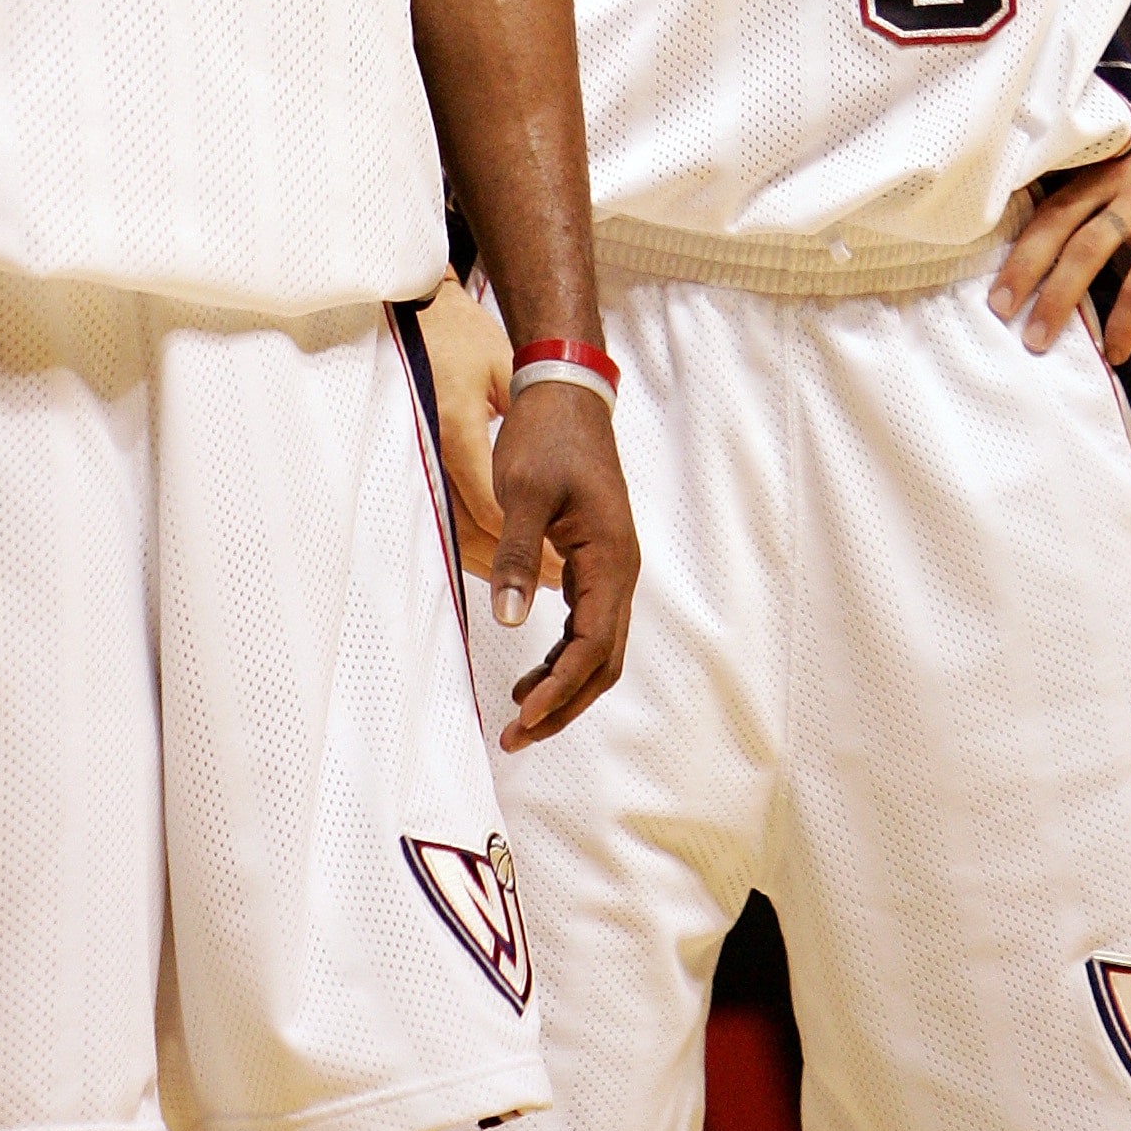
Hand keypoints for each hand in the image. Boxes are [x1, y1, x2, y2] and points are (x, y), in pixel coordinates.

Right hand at [417, 277, 563, 592]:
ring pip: (451, 530)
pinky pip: (441, 515)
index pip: (491, 507)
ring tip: (536, 578)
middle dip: (513, 563)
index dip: (525, 544)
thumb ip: (521, 423)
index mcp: (456, 427)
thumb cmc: (462, 337)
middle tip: (556, 582)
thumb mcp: (502, 371)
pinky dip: (470, 540)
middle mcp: (430, 450)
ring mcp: (415, 458)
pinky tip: (498, 554)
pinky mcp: (412, 462)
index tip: (561, 567)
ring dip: (491, 560)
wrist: (417, 317)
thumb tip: (547, 479)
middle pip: (469, 529)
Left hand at [487, 376, 638, 751]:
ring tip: (520, 718)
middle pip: (603, 662)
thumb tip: (510, 621)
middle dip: (564, 704)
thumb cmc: (546, 437)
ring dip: (564, 686)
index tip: (523, 718)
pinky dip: (562, 658)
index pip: (592, 646)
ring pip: (598, 649)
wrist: (566, 394)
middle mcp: (620, 572)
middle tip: (517, 736)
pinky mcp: (595, 561)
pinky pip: (588, 625)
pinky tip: (531, 672)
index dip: (560, 689)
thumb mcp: (522, 493)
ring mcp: (610, 568)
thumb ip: (517, 556)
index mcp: (611, 559)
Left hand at [989, 112, 1130, 364]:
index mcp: (1103, 171)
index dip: (1018, 246)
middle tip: (999, 312)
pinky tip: (1115, 350)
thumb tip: (1071, 247)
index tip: (994, 283)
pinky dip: (1124, 322)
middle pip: (1057, 228)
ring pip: (1088, 253)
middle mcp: (1118, 184)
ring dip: (1059, 300)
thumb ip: (1107, 197)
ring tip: (1039, 340)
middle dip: (1023, 272)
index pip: (1049, 208)